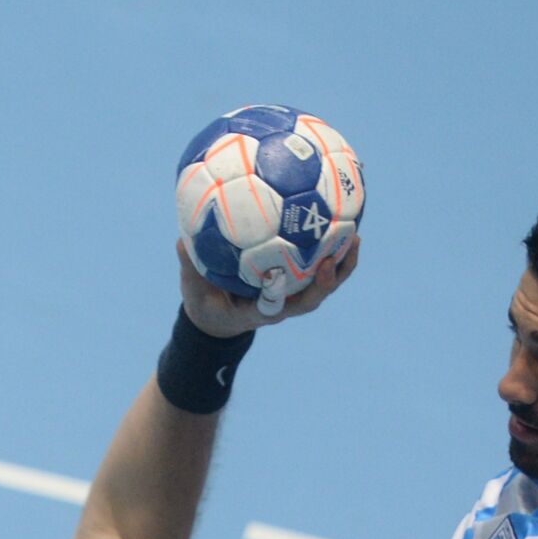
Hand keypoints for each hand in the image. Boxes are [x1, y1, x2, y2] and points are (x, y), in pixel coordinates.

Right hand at [176, 237, 360, 338]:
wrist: (217, 317)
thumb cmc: (206, 304)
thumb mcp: (193, 291)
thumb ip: (190, 268)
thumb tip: (182, 240)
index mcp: (259, 311)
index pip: (280, 306)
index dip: (294, 293)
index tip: (299, 274)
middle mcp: (281, 304)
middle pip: (312, 296)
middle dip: (329, 278)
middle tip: (340, 252)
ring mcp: (290, 294)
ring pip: (322, 283)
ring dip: (341, 262)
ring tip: (355, 235)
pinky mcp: (295, 281)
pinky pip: (316, 265)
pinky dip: (329, 247)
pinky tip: (338, 221)